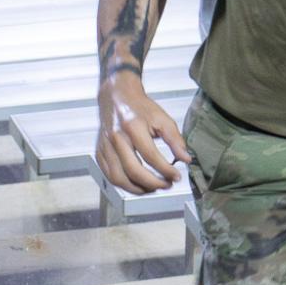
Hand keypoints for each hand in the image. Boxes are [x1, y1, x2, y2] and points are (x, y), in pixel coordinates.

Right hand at [96, 77, 190, 193]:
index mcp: (133, 126)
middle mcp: (116, 137)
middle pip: (133, 171)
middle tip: (166, 185)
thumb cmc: (139, 107)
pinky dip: (123, 184)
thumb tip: (186, 159)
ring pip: (118, 178)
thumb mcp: (162, 118)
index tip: (176, 176)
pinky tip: (136, 184)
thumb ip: (175, 139)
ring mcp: (105, 146)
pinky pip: (109, 175)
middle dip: (153, 183)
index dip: (166, 170)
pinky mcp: (99, 152)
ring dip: (137, 189)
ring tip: (152, 188)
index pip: (151, 156)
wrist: (117, 95)